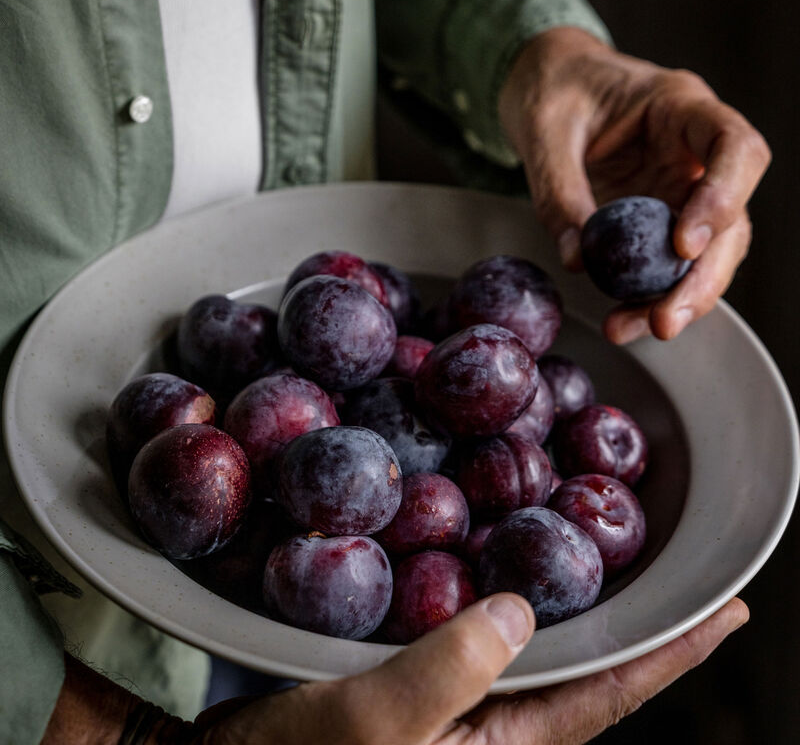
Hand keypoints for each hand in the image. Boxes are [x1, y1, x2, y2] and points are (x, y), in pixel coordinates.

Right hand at [198, 594, 747, 744]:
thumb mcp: (369, 727)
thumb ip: (447, 674)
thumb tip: (520, 611)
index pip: (607, 694)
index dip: (672, 653)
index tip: (729, 611)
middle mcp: (490, 722)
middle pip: (586, 665)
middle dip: (638, 618)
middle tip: (676, 565)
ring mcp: (456, 699)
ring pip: (538, 642)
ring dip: (578, 598)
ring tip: (611, 548)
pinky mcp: (420, 674)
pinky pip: (484, 627)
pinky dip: (510, 590)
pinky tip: (508, 555)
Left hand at [498, 27, 770, 343]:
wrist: (546, 85)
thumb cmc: (552, 90)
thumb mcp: (544, 133)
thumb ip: (559, 191)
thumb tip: (576, 259)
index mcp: (679, 108)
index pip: (735, 146)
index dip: (724, 198)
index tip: (682, 244)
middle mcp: (692, 153)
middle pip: (730, 218)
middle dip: (702, 276)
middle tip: (662, 321)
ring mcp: (679, 188)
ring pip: (705, 252)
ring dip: (675, 297)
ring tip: (628, 328)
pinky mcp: (656, 217)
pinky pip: (664, 262)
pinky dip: (646, 296)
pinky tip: (621, 320)